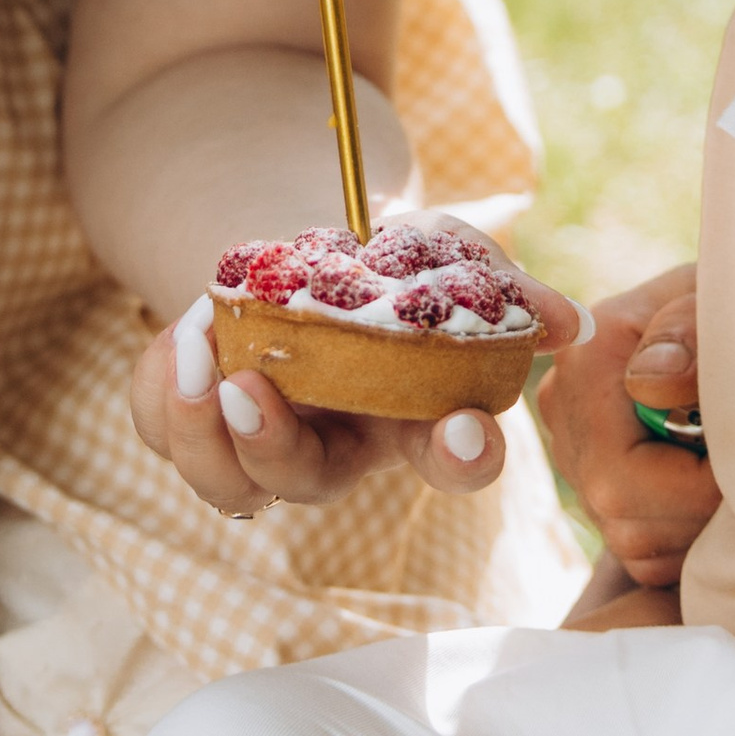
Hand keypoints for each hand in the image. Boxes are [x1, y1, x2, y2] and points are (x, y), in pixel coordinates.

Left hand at [128, 215, 580, 517]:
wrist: (297, 251)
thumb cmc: (389, 266)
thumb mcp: (450, 258)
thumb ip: (506, 290)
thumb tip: (570, 323)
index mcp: (412, 423)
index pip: (452, 463)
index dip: (462, 458)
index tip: (462, 429)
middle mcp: (335, 452)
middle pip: (304, 484)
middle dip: (271, 448)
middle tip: (247, 388)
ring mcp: (260, 442)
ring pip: (221, 479)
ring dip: (200, 425)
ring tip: (197, 347)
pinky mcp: (196, 420)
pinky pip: (164, 430)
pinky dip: (165, 390)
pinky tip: (179, 340)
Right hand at [533, 268, 716, 590]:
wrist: (728, 316)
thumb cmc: (733, 302)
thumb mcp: (718, 299)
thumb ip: (687, 332)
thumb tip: (652, 384)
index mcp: (587, 357)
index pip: (621, 472)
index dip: (699, 488)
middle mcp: (564, 408)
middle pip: (625, 515)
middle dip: (704, 510)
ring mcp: (574, 452)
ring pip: (635, 540)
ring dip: (700, 523)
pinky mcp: (595, 485)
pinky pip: (642, 550)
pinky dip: (689, 534)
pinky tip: (718, 488)